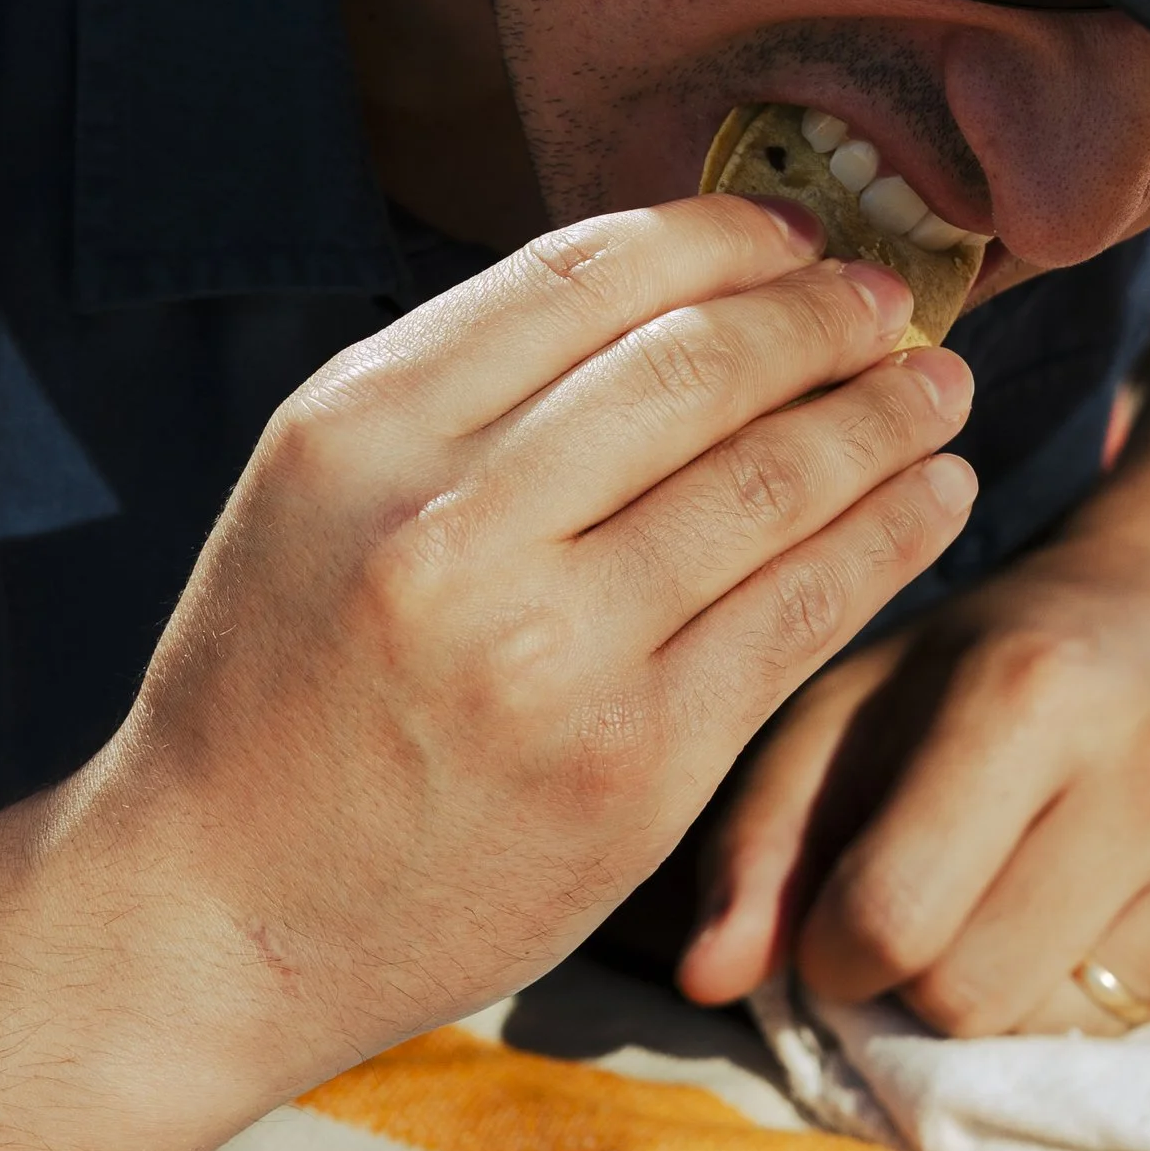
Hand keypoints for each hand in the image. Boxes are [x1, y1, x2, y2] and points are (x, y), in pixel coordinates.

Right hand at [86, 196, 978, 1074]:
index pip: (585, 271)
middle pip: (697, 362)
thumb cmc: (275, 691)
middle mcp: (450, 525)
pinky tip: (931, 500)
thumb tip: (679, 289)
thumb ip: (467, 393)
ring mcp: (549, 653)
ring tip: (935, 389)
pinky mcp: (633, 767)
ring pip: (771, 482)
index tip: (796, 234)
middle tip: (894, 304)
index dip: (721, 233)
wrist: (214, 917)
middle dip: (824, 315)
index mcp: (361, 427)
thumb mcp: (317, 492)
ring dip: (881, 418)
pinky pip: (800, 614)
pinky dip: (887, 537)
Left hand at [676, 541, 1149, 1038]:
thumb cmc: (1000, 660)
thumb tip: (709, 981)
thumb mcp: (860, 702)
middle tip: (944, 913)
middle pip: (974, 1002)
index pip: (889, 922)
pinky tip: (1115, 919)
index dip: (839, 951)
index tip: (848, 919)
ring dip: (1017, 1008)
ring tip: (1030, 908)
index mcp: (1030, 687)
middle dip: (926, 987)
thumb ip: (762, 836)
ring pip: (1064, 1043)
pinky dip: (1109, 1015)